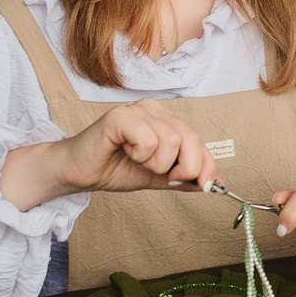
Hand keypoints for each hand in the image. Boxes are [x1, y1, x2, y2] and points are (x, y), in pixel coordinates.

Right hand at [3, 99, 219, 209]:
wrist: (79, 173)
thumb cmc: (114, 169)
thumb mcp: (157, 177)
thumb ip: (184, 177)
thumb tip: (216, 184)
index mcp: (165, 120)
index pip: (197, 140)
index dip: (206, 165)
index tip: (208, 187)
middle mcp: (154, 109)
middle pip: (189, 139)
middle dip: (182, 168)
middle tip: (162, 175)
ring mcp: (137, 109)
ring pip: (170, 142)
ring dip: (155, 164)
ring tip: (137, 161)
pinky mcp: (120, 116)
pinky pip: (148, 139)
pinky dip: (141, 155)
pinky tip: (125, 152)